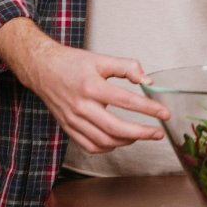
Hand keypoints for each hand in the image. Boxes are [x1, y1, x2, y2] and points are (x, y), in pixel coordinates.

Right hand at [0, 17, 170, 153]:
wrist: (42, 68)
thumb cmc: (72, 63)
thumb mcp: (102, 59)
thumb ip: (127, 67)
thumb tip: (148, 81)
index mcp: (92, 87)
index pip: (126, 101)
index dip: (148, 109)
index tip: (164, 114)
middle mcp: (81, 106)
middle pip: (116, 128)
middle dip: (142, 133)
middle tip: (158, 133)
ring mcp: (73, 120)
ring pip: (104, 141)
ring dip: (127, 142)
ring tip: (142, 135)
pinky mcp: (68, 127)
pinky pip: (90, 146)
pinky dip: (108, 147)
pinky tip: (120, 140)